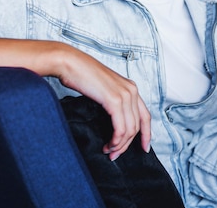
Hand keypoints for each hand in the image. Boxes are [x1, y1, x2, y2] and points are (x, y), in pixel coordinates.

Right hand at [53, 43, 151, 160]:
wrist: (70, 63)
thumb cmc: (81, 75)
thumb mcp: (103, 89)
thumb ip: (112, 102)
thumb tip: (113, 122)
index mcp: (130, 87)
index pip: (145, 115)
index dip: (147, 134)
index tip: (144, 148)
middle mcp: (131, 90)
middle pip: (137, 125)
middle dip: (128, 144)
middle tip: (115, 154)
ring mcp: (124, 95)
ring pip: (130, 129)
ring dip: (120, 144)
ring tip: (109, 151)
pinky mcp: (114, 100)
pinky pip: (121, 128)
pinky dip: (116, 140)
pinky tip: (108, 144)